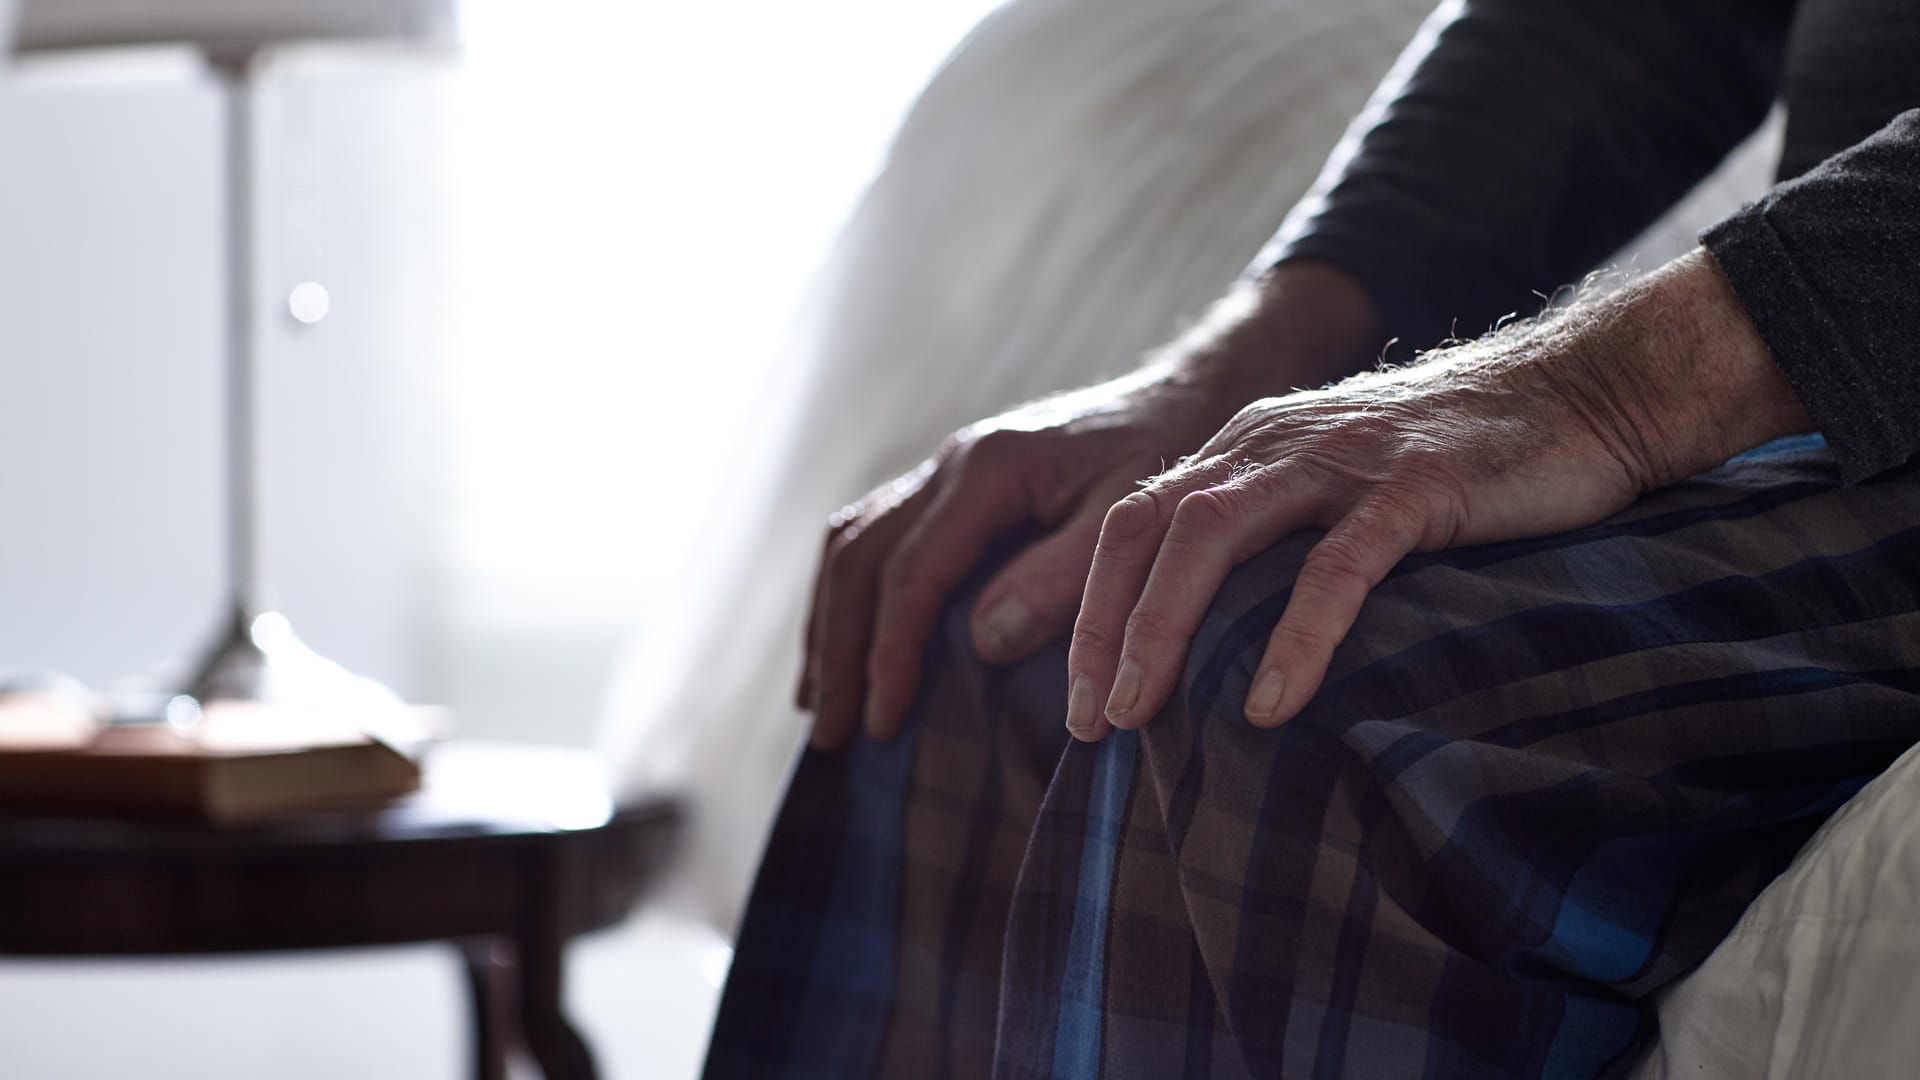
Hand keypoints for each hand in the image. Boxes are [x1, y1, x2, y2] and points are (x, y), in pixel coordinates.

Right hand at [799, 264, 1383, 748]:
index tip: (887, 724)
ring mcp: (947, 469)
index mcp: (989, 468)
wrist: (1193, 392)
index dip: (890, 654)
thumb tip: (985, 642)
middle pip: (857, 558)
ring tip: (821, 703)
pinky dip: (852, 597)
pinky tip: (853, 647)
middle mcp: (952, 461)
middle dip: (838, 651)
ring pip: (852, 543)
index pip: (912, 573)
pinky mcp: (956, 485)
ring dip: (829, 625)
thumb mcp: (1133, 521)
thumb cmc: (1172, 457)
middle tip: (830, 735)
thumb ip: (1064, 578)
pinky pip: (875, 537)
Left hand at [1066, 249, 1812, 740]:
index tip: (1075, 699)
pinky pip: (1335, 566)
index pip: (1131, 523)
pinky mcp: (1414, 484)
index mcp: (1245, 448)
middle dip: (1103, 629)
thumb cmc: (1458, 464)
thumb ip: (1274, 536)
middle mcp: (1271, 443)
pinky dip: (1292, 638)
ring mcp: (1339, 459)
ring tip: (1140, 715)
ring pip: (1211, 534)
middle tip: (1089, 723)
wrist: (1585, 390)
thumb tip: (1208, 641)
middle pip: (1148, 529)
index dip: (1089, 609)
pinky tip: (1267, 705)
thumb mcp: (1340, 489)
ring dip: (1162, 628)